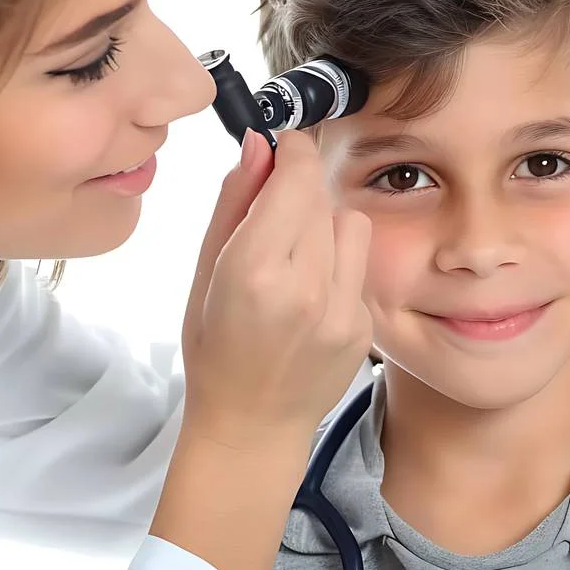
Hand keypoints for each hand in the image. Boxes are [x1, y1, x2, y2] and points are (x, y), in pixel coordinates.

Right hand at [181, 130, 373, 445]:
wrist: (253, 425)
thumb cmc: (215, 348)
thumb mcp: (205, 272)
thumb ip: (234, 203)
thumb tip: (259, 144)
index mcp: (255, 270)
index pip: (296, 178)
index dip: (293, 151)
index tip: (285, 147)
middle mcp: (306, 287)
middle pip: (321, 196)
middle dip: (299, 191)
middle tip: (274, 214)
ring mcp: (342, 310)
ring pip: (350, 223)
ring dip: (325, 225)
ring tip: (296, 258)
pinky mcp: (364, 325)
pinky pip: (359, 266)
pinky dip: (338, 265)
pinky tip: (311, 295)